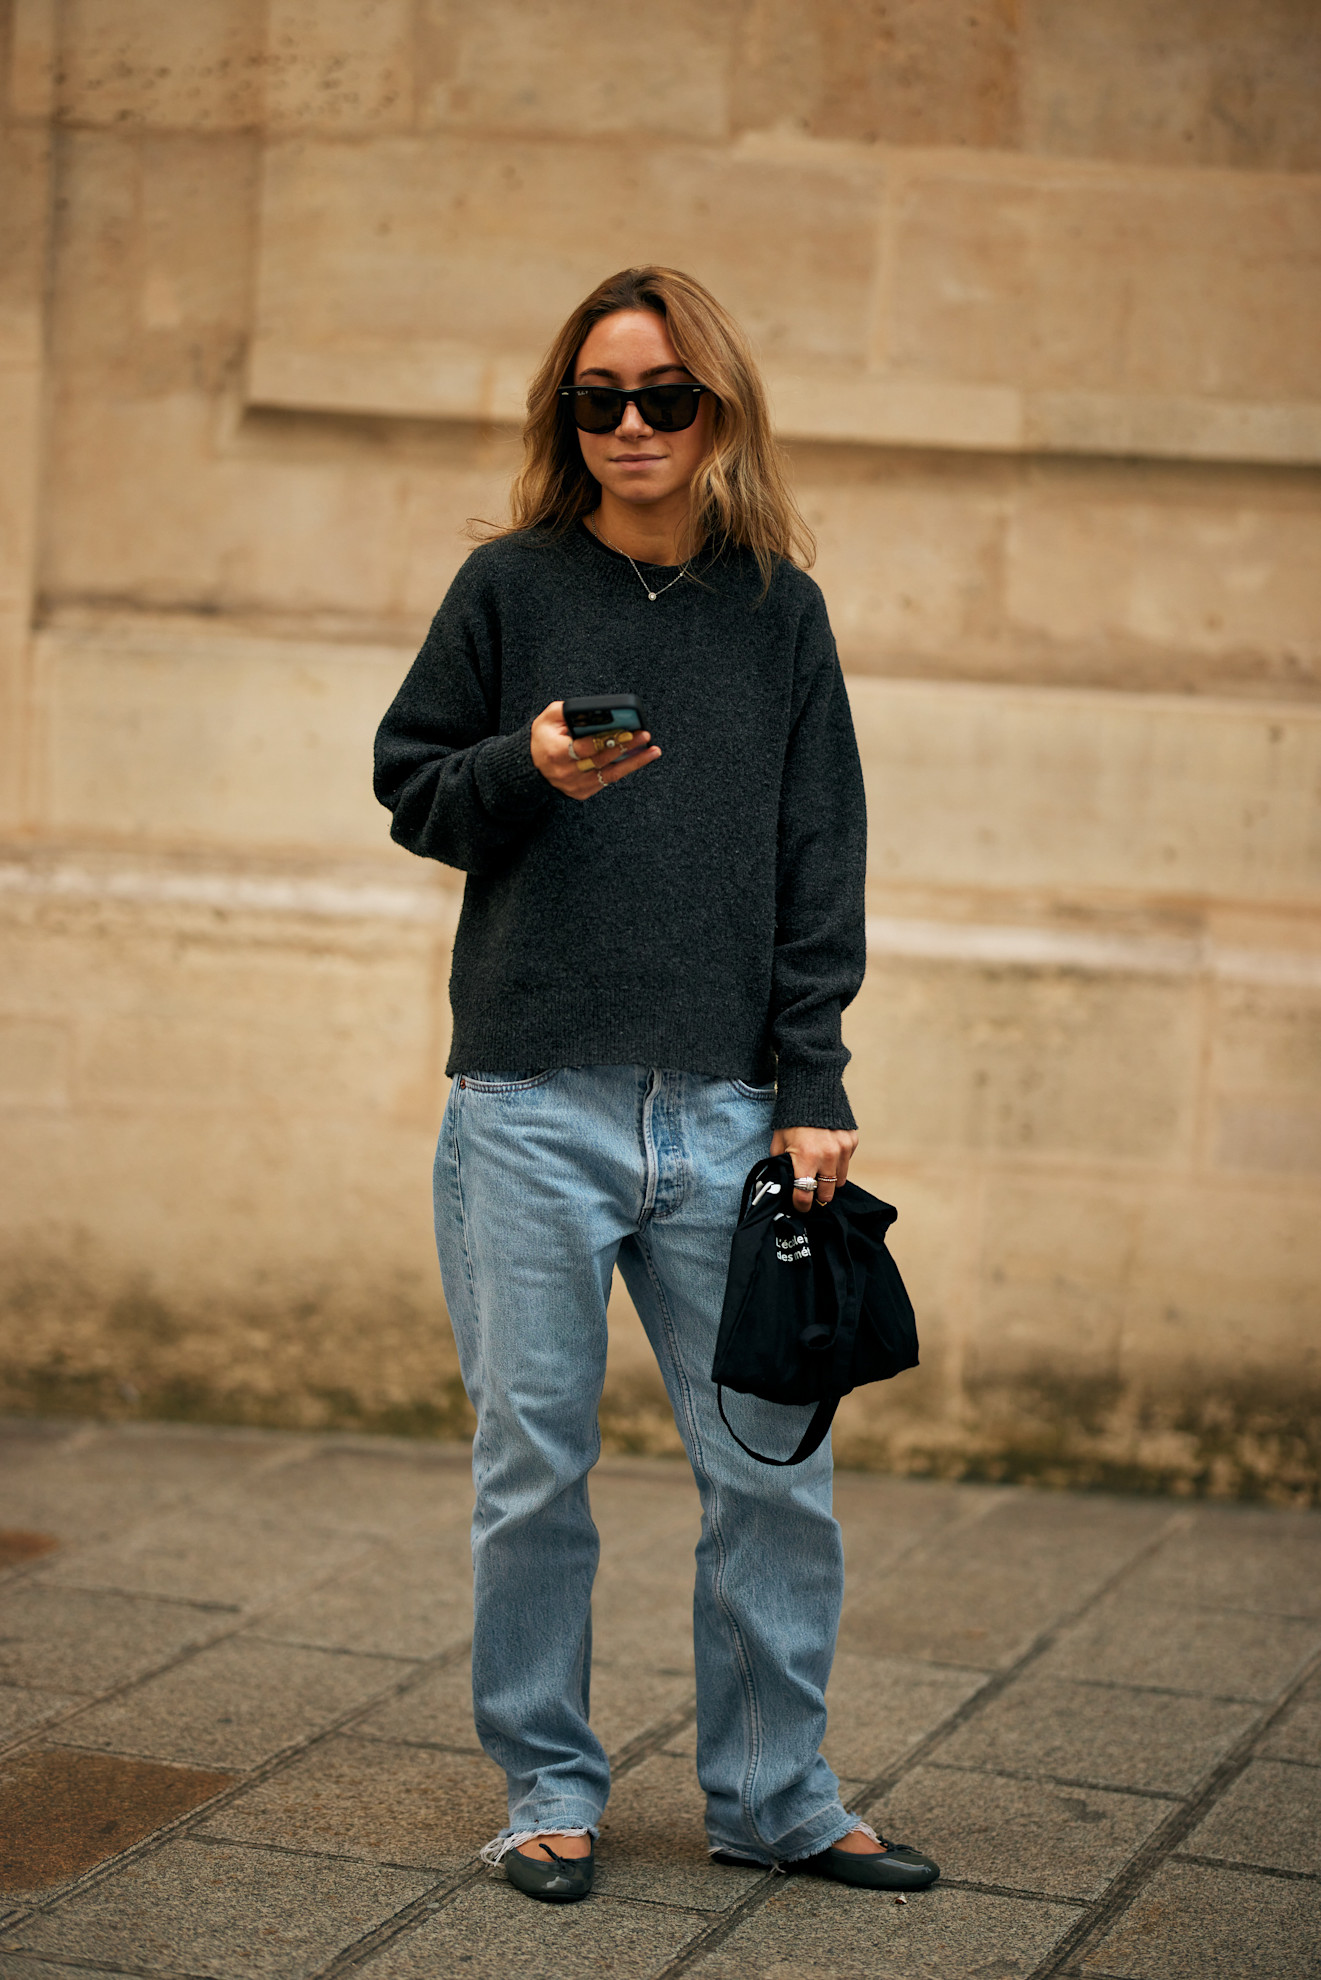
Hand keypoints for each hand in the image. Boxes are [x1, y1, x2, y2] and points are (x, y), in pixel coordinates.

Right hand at [530, 701, 660, 801]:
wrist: (531, 764)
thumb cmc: (544, 737)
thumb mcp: (548, 718)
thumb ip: (569, 711)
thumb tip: (596, 710)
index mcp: (556, 752)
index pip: (587, 747)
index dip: (609, 739)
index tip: (628, 730)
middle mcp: (566, 772)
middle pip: (602, 760)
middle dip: (626, 747)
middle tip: (644, 736)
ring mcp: (575, 785)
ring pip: (610, 775)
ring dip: (634, 763)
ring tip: (653, 751)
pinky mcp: (582, 792)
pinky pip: (607, 781)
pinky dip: (624, 769)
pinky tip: (639, 758)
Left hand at [772, 1125, 858, 1213]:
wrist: (811, 1091)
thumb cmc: (791, 1120)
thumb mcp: (778, 1143)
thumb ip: (781, 1166)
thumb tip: (784, 1185)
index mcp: (806, 1158)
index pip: (805, 1195)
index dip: (801, 1205)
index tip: (800, 1206)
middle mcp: (827, 1156)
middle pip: (827, 1193)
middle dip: (817, 1194)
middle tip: (810, 1188)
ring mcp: (842, 1149)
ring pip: (839, 1181)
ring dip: (829, 1179)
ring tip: (819, 1169)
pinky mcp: (851, 1141)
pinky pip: (846, 1163)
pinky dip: (838, 1162)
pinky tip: (828, 1151)